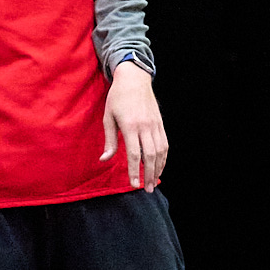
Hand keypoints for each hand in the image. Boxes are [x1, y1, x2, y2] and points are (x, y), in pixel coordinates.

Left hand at [101, 62, 167, 189]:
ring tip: (153, 182)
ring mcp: (155, 125)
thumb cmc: (117, 98)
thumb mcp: (108, 117)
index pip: (133, 154)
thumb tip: (104, 160)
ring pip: (160, 151)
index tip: (134, 185)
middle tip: (146, 189)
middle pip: (149, 156)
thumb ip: (109, 140)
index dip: (134, 171)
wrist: (134, 79)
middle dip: (149, 174)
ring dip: (158, 168)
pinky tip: (159, 166)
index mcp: (130, 126)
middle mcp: (145, 127)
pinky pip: (165, 144)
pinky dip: (163, 157)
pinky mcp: (160, 123)